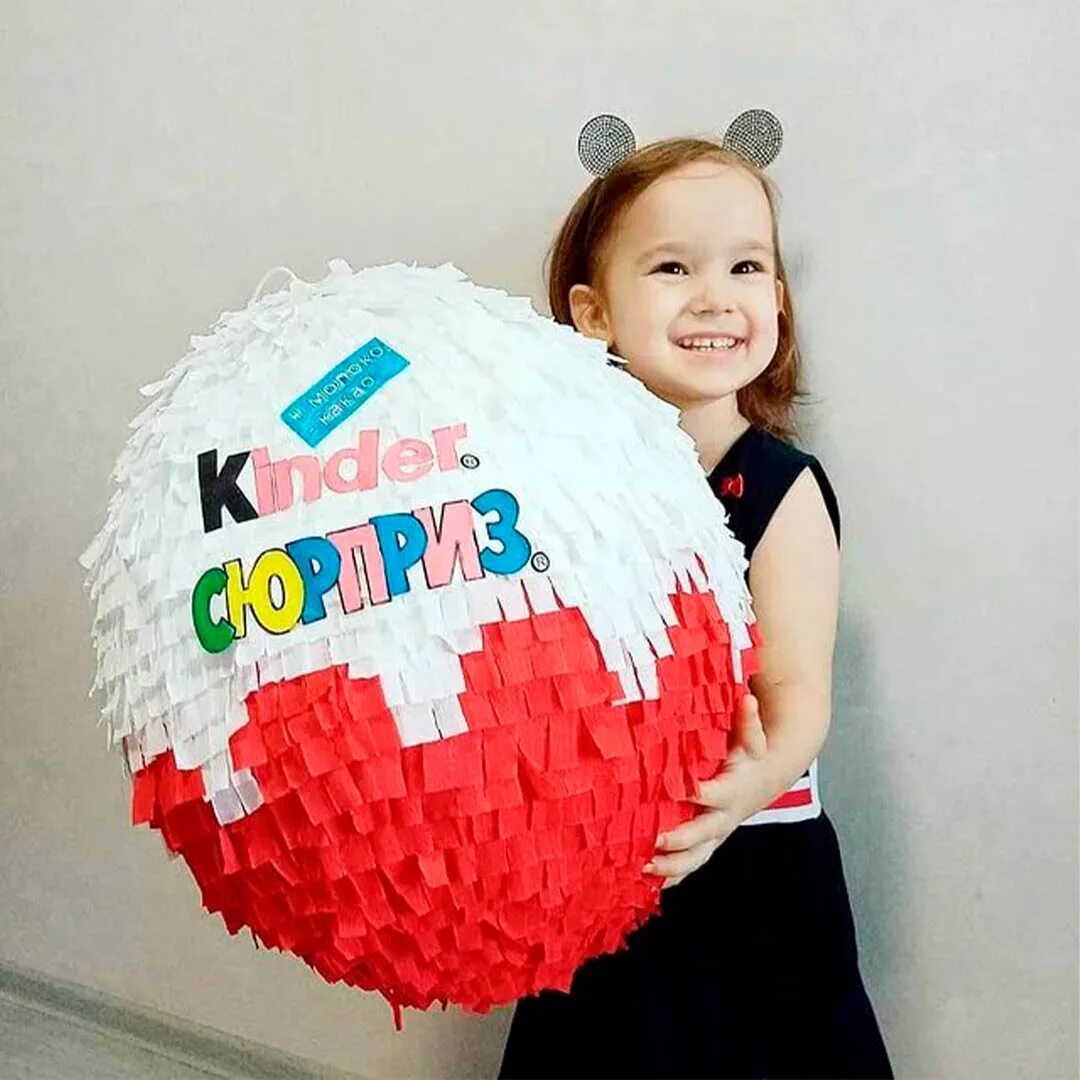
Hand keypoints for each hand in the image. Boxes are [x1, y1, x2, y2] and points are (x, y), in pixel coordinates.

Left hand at [644, 691, 772, 888]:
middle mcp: (723, 818)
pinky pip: (690, 865)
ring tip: (645, 867)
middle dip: (680, 839)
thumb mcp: (751, 738)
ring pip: (696, 857)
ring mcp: (715, 834)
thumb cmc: (749, 756)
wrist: (763, 780)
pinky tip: (646, 885)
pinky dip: (671, 877)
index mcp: (730, 790)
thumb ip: (747, 721)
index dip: (698, 794)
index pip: (714, 794)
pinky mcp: (707, 844)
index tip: (680, 792)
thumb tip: (748, 698)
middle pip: (703, 834)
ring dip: (672, 866)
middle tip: (656, 839)